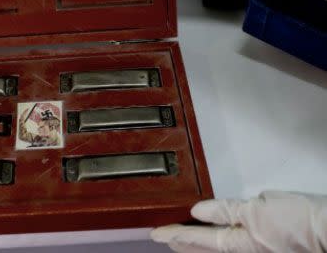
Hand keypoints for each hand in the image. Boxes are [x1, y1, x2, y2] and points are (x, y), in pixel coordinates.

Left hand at [150, 191, 326, 251]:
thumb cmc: (300, 221)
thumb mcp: (258, 208)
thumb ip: (227, 210)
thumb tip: (200, 211)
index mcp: (238, 243)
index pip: (198, 238)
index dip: (175, 234)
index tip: (156, 233)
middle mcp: (242, 252)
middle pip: (203, 249)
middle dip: (181, 243)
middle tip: (163, 238)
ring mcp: (252, 251)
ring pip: (215, 250)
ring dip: (195, 245)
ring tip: (180, 240)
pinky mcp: (262, 248)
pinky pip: (230, 247)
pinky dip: (213, 244)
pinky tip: (211, 240)